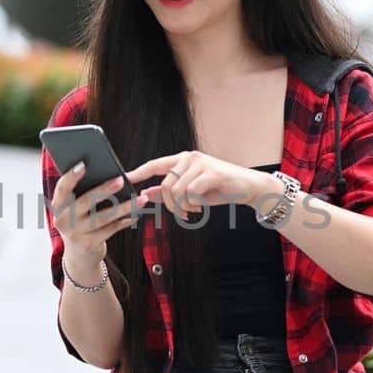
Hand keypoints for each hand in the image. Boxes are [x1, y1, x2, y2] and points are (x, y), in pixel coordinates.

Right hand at [50, 163, 138, 264]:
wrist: (78, 256)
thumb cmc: (79, 223)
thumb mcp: (73, 210)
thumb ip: (81, 194)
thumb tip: (106, 174)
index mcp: (58, 206)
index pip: (62, 188)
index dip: (71, 176)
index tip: (83, 165)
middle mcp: (63, 220)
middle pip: (85, 201)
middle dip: (104, 190)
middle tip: (121, 180)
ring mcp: (75, 234)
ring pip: (103, 217)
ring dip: (124, 207)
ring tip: (140, 199)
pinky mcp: (89, 245)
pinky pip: (110, 230)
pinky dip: (124, 222)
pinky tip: (134, 215)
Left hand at [126, 151, 271, 220]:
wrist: (248, 187)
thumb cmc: (218, 189)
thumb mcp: (191, 192)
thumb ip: (168, 192)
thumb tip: (146, 194)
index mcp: (182, 160)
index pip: (155, 164)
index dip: (139, 172)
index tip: (125, 179)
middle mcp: (190, 158)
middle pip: (165, 184)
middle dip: (170, 205)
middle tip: (181, 214)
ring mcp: (201, 163)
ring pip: (177, 190)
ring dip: (183, 206)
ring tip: (192, 210)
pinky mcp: (212, 172)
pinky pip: (191, 192)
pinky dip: (193, 204)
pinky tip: (200, 207)